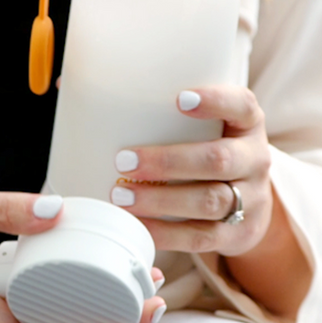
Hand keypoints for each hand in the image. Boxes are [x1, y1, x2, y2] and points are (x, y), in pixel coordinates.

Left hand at [109, 85, 309, 316]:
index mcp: (246, 123)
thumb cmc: (206, 149)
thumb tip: (67, 85)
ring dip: (163, 199)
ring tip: (123, 196)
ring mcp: (250, 199)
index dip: (215, 101)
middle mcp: (254, 159)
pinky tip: (138, 225)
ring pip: (210, 200)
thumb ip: (151, 105)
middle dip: (169, 161)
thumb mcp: (199, 125)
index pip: (241, 104)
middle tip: (124, 161)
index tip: (180, 98)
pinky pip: (201, 237)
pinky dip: (166, 233)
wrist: (250, 203)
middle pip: (218, 160)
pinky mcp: (238, 234)